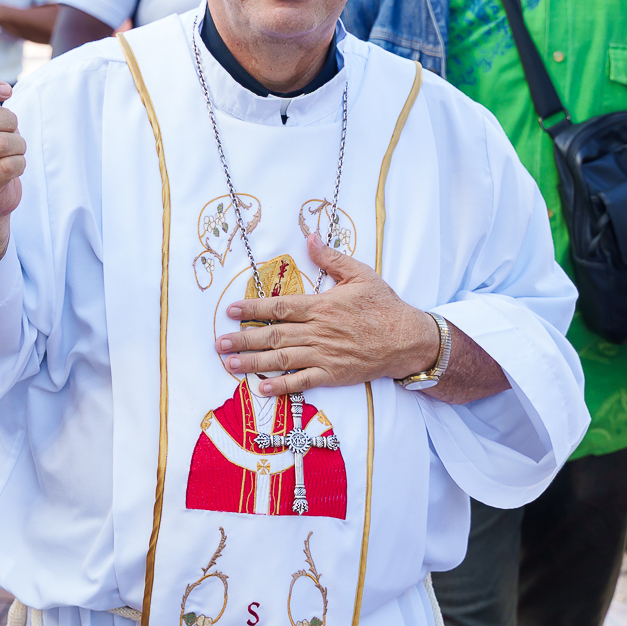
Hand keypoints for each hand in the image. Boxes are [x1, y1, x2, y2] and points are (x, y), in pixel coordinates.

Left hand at [215, 233, 441, 394]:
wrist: (407, 339)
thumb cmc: (384, 306)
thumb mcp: (361, 274)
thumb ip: (332, 258)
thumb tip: (310, 237)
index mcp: (321, 306)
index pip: (279, 307)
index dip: (252, 309)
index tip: (231, 311)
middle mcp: (318, 331)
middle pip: (273, 335)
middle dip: (243, 339)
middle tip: (219, 342)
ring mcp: (324, 355)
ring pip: (281, 359)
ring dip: (253, 362)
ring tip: (230, 363)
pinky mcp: (332, 374)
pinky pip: (302, 382)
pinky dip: (281, 386)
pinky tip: (261, 388)